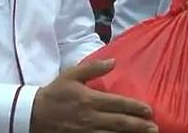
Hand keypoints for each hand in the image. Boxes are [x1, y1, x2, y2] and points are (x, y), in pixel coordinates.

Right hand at [30, 59, 156, 132]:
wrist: (32, 114)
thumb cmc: (55, 93)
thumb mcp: (71, 75)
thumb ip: (93, 68)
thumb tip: (113, 61)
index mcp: (89, 99)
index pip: (117, 104)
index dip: (135, 107)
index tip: (149, 110)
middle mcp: (91, 117)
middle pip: (119, 122)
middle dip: (138, 125)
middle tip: (154, 127)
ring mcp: (86, 131)